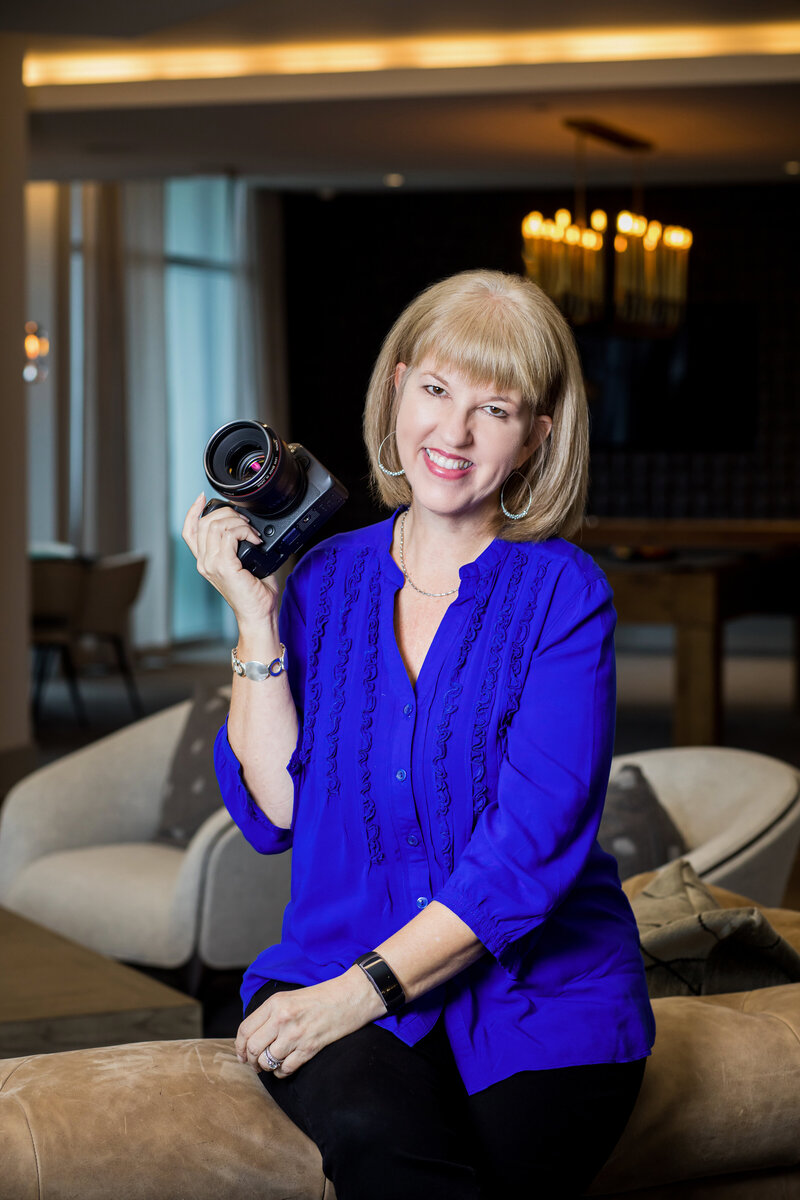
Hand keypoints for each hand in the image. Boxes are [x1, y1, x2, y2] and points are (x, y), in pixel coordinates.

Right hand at [181, 492, 278, 626]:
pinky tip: (254, 540)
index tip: (203, 498)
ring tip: (252, 533)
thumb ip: (238, 545)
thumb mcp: (244, 563)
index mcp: (206, 560)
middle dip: (228, 513)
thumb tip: (249, 527)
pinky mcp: (224, 566)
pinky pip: (229, 535)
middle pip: (205, 522)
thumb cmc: (255, 593)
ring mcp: (211, 564)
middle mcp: (204, 562)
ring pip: (216, 525)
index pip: (189, 530)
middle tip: (246, 523)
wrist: (258, 614)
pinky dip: (244, 532)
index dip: (193, 511)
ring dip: (238, 522)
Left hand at [235, 970, 383, 1079]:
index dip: (240, 1047)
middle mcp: (282, 1019)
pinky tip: (286, 1066)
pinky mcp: (309, 1048)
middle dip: (251, 1060)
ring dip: (267, 1067)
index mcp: (275, 1003)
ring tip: (273, 1064)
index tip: (243, 1055)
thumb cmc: (321, 997)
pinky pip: (285, 1069)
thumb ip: (270, 1015)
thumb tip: (252, 1039)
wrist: (351, 996)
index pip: (244, 1030)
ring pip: (267, 1062)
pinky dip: (282, 1072)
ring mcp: (296, 1034)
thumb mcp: (290, 998)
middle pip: (253, 1048)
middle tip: (256, 1064)